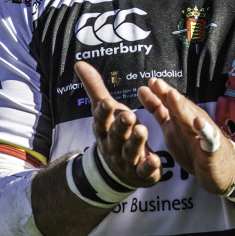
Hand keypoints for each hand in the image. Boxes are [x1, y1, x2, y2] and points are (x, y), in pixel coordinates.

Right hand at [75, 62, 162, 187]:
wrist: (117, 171)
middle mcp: (113, 145)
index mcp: (104, 129)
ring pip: (130, 151)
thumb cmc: (113, 131)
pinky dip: (149, 166)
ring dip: (136, 142)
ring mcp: (126, 160)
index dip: (104, 113)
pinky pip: (144, 170)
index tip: (108, 102)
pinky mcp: (141, 172)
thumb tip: (79, 62)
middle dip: (121, 126)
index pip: (101, 120)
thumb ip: (95, 88)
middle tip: (129, 115)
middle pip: (116, 135)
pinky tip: (156, 159)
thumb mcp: (105, 111)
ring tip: (143, 130)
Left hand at [138, 78, 234, 195]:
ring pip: (191, 118)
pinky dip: (204, 130)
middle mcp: (192, 121)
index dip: (159, 92)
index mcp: (181, 118)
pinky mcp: (212, 147)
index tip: (149, 81)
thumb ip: (159, 111)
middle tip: (157, 83)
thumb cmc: (195, 147)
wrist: (223, 168)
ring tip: (172, 96)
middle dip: (168, 95)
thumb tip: (143, 90)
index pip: (170, 102)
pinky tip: (198, 123)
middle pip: (179, 106)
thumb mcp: (172, 129)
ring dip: (182, 107)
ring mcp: (203, 133)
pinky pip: (209, 138)